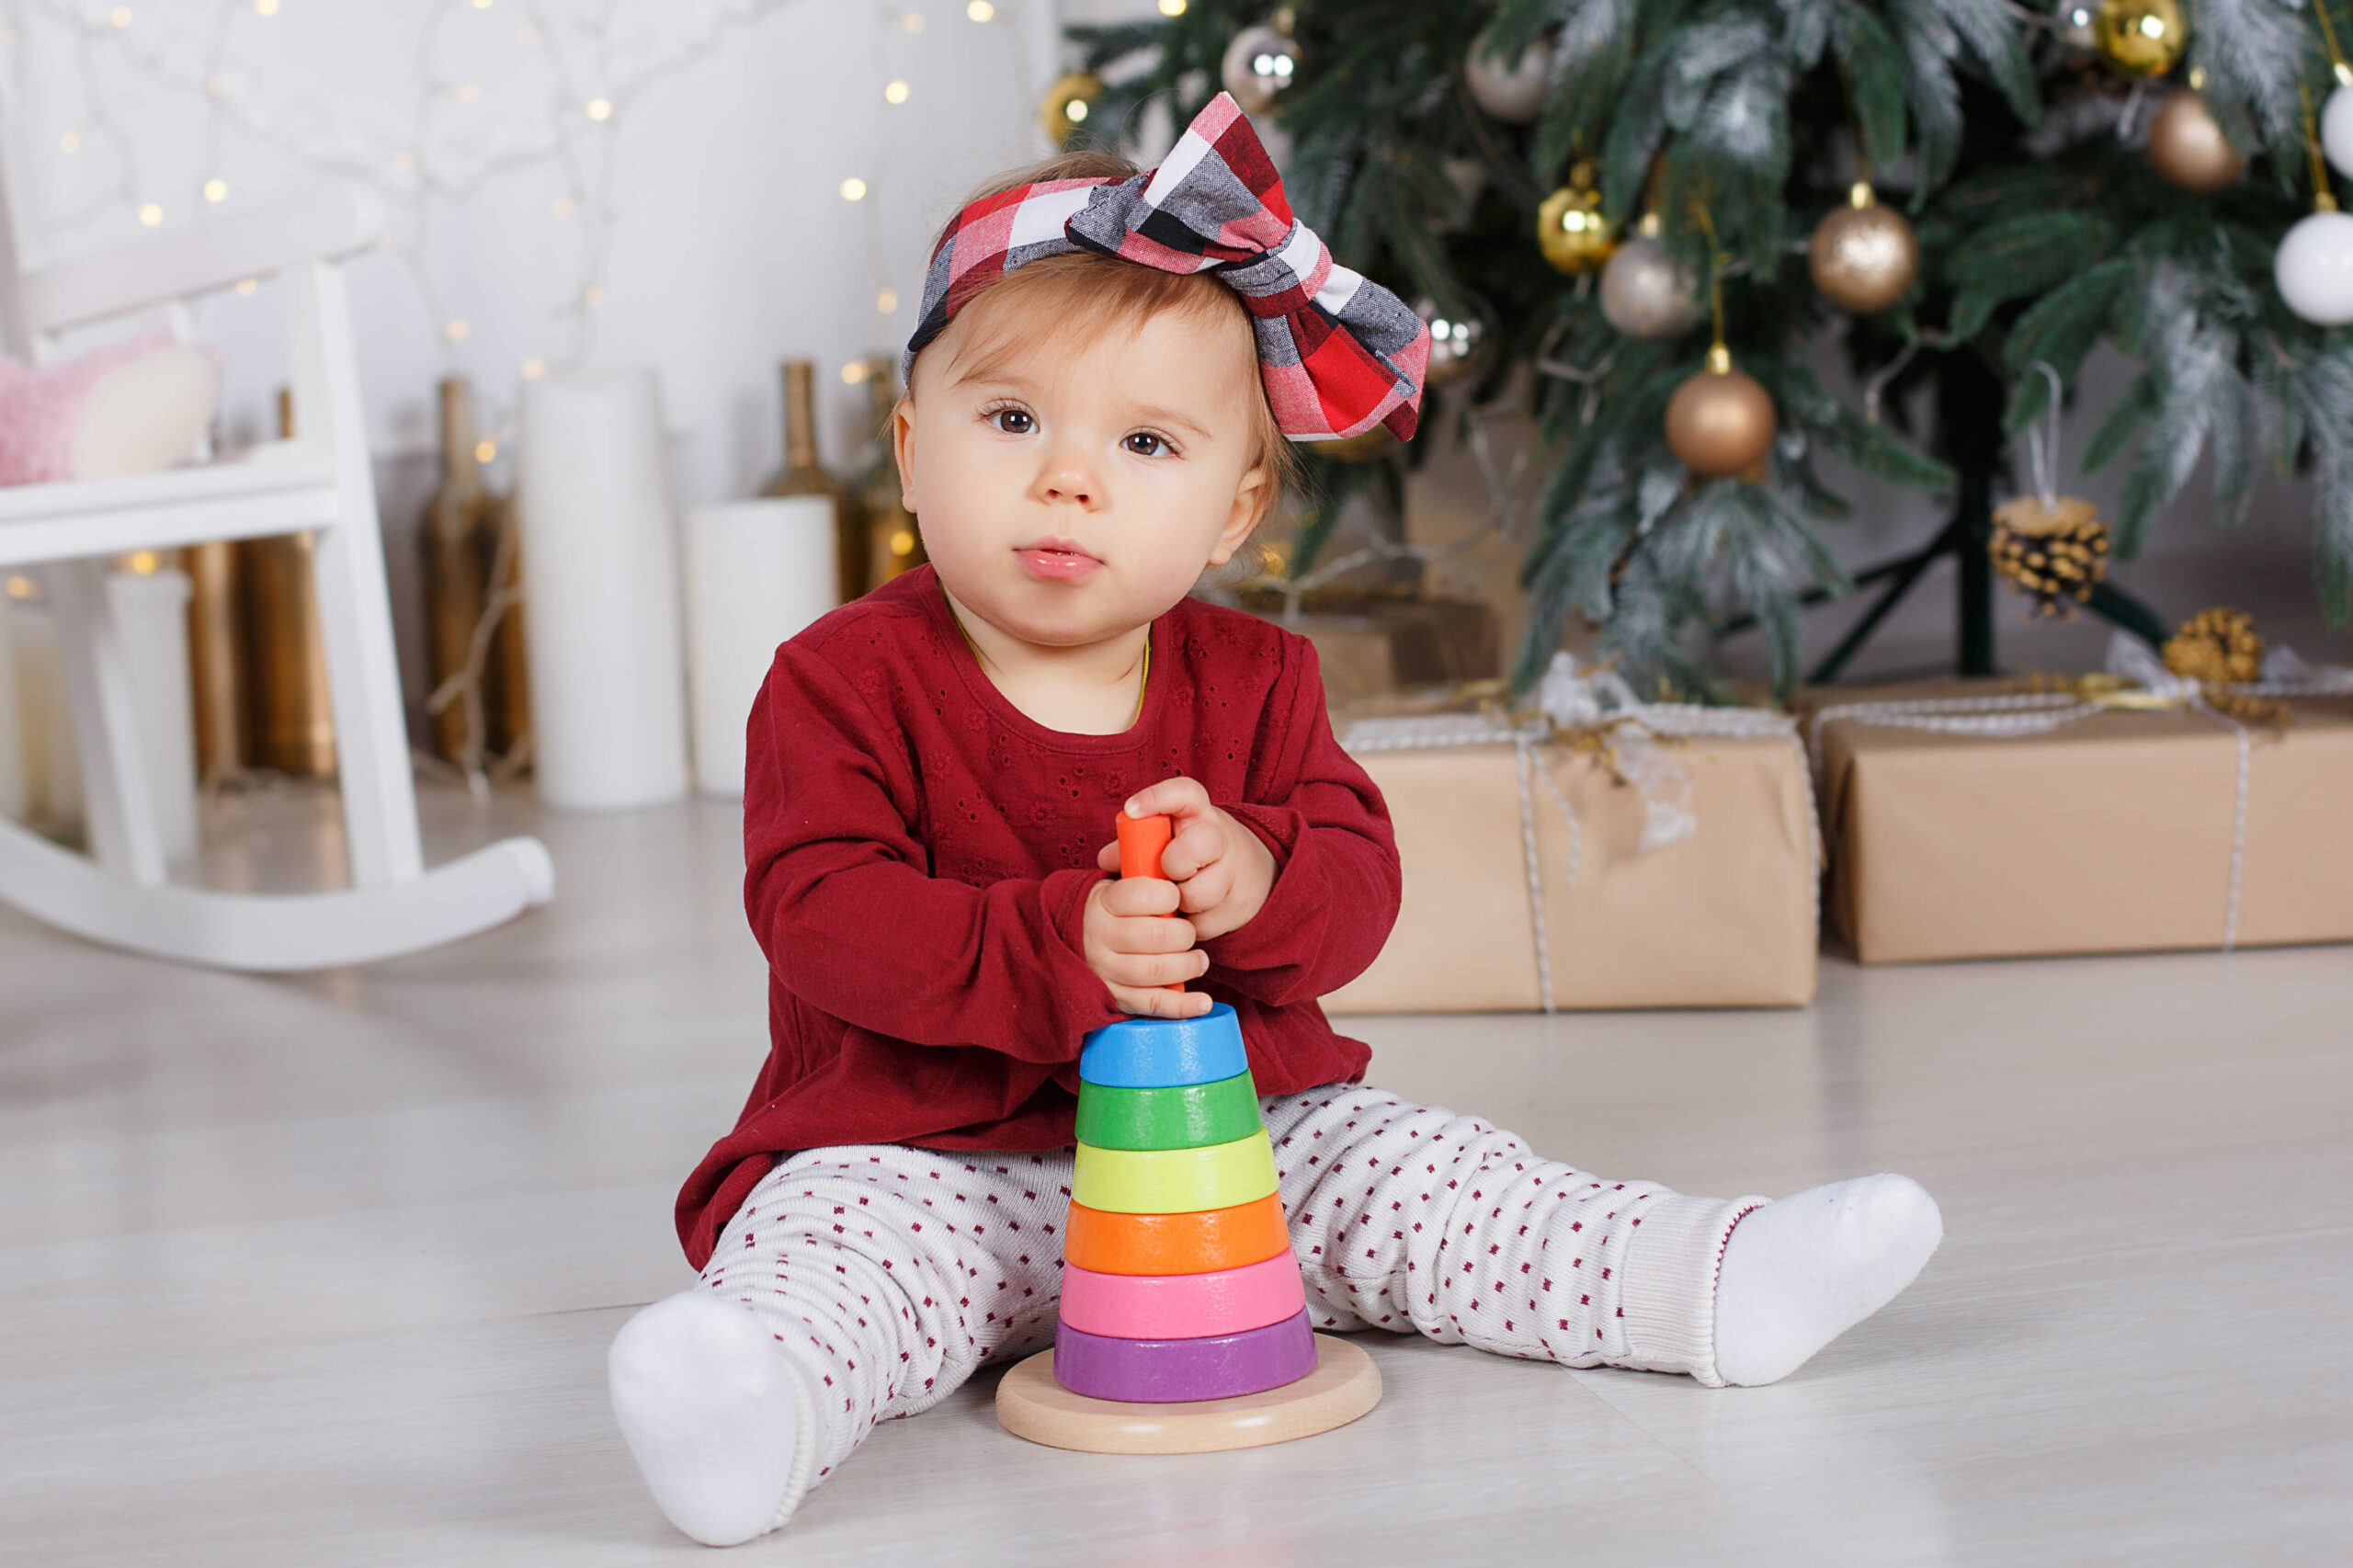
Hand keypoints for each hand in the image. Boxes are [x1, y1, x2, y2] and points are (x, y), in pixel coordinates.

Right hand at [1082, 874, 1212, 1018]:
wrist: (1070, 942)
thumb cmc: (1108, 909)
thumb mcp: (1113, 881)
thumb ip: (1135, 864)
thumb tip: (1154, 824)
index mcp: (1101, 903)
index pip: (1139, 895)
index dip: (1167, 896)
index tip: (1176, 896)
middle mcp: (1100, 938)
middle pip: (1155, 937)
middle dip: (1184, 934)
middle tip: (1190, 932)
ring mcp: (1106, 971)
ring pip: (1156, 971)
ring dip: (1187, 966)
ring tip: (1199, 960)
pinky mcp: (1117, 998)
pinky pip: (1152, 1004)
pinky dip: (1182, 1006)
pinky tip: (1203, 1003)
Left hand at [1094, 777, 1275, 942]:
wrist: (1245, 876)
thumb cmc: (1188, 852)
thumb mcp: (1166, 840)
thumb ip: (1134, 845)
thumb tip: (1105, 858)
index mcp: (1198, 813)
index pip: (1185, 793)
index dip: (1157, 798)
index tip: (1131, 810)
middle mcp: (1220, 837)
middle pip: (1199, 845)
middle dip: (1174, 863)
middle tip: (1166, 871)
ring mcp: (1233, 871)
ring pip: (1199, 893)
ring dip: (1178, 902)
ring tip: (1174, 897)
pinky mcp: (1238, 905)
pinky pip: (1202, 922)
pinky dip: (1187, 923)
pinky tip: (1188, 913)